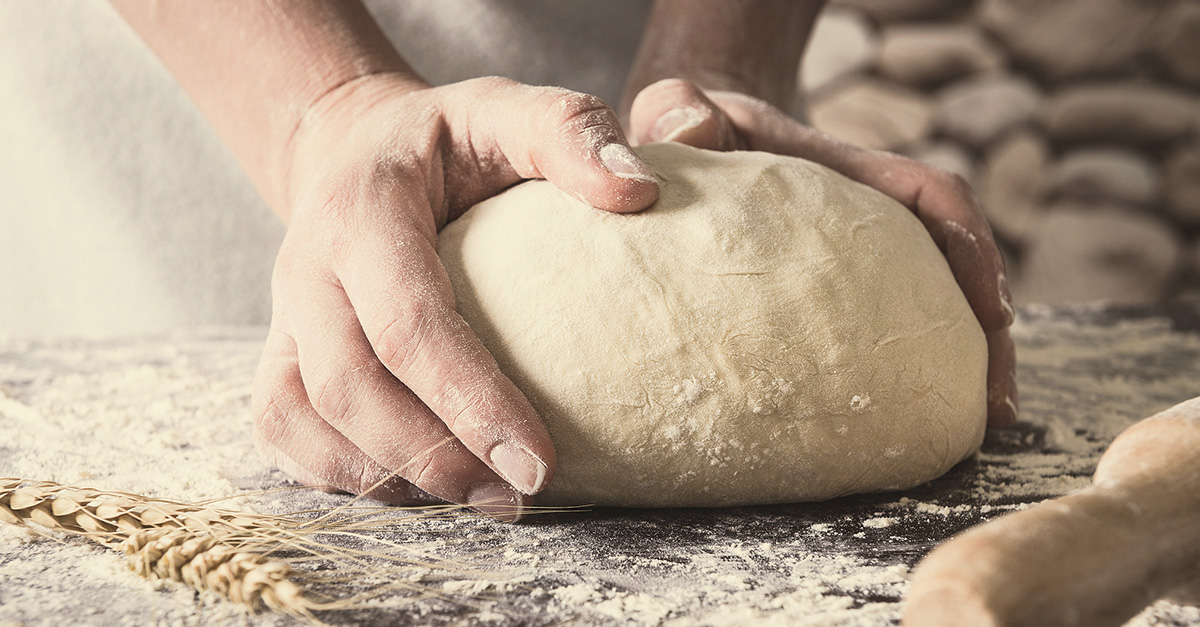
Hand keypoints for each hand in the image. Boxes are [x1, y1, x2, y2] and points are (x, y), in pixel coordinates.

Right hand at [252, 74, 658, 518]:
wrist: (356, 150)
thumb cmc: (447, 141)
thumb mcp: (505, 110)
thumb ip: (567, 133)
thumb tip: (639, 192)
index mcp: (362, 210)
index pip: (407, 322)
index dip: (469, 399)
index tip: (540, 461)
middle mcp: (305, 268)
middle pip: (349, 386)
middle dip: (433, 457)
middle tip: (519, 497)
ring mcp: (282, 315)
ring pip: (304, 420)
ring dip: (389, 477)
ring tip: (482, 502)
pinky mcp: (279, 351)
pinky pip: (283, 430)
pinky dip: (339, 474)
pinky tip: (416, 489)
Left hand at [627, 78, 1017, 427]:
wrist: (680, 140)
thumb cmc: (682, 127)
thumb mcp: (676, 108)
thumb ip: (679, 108)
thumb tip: (695, 134)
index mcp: (841, 171)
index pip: (930, 196)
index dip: (971, 249)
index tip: (995, 311)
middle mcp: (862, 211)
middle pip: (952, 263)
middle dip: (986, 330)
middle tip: (996, 406)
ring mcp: (851, 254)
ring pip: (926, 304)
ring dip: (959, 360)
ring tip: (974, 429)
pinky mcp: (828, 291)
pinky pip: (879, 328)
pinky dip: (900, 372)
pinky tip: (896, 428)